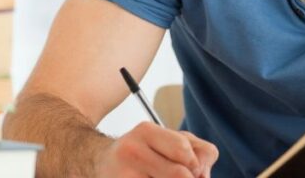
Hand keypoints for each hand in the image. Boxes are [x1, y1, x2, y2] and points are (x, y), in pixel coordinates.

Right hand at [95, 121, 218, 176]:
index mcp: (146, 131)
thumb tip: (203, 175)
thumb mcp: (169, 141)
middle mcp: (132, 150)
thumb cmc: (143, 153)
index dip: (196, 166)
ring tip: (160, 177)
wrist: (102, 163)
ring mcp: (124, 174)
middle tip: (183, 177)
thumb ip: (197, 150)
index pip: (184, 150)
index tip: (192, 170)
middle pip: (179, 174)